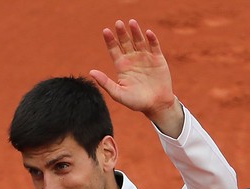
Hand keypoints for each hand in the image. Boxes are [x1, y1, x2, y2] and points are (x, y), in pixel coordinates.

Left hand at [89, 19, 183, 136]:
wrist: (156, 105)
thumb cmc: (136, 102)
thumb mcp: (118, 94)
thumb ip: (105, 83)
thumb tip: (91, 72)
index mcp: (122, 66)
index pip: (114, 49)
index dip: (110, 40)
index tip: (105, 31)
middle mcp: (132, 59)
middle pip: (125, 42)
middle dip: (121, 33)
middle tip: (118, 23)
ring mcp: (145, 57)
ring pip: (139, 41)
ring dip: (135, 31)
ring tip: (131, 22)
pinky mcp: (158, 59)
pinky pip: (154, 46)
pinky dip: (151, 39)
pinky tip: (148, 33)